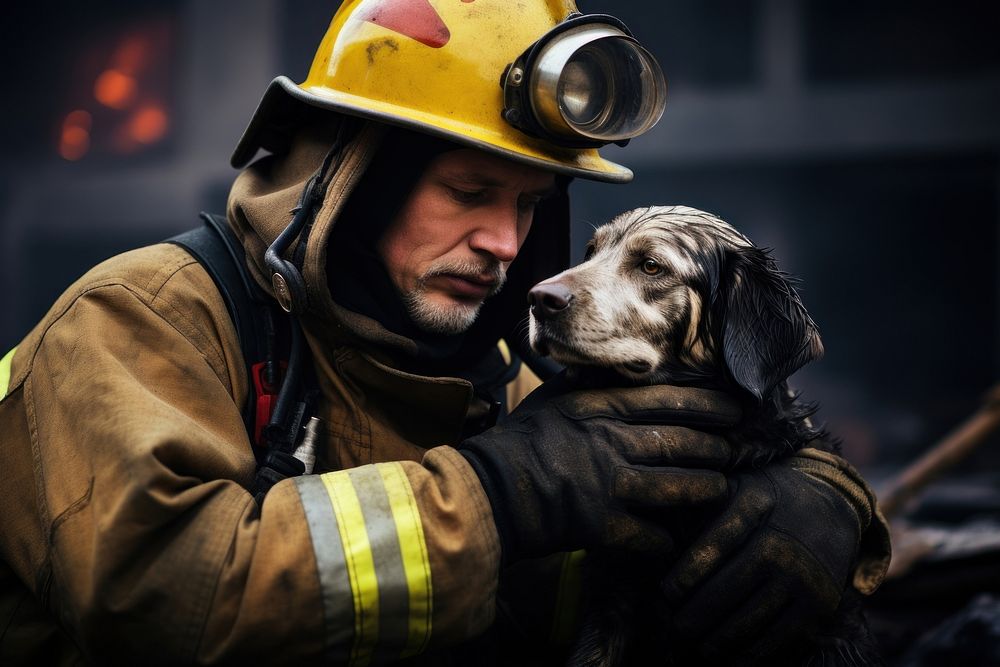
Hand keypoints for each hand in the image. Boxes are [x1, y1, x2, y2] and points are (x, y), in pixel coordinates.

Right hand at [458, 373, 740, 563]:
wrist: (492, 490)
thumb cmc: (521, 439)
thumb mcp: (553, 396)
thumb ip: (586, 379)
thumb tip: (608, 361)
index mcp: (602, 408)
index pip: (670, 401)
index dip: (708, 405)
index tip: (733, 407)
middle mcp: (614, 443)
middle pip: (684, 443)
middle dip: (716, 447)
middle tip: (732, 449)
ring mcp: (612, 486)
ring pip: (680, 487)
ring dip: (706, 488)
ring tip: (719, 487)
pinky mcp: (606, 526)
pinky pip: (653, 534)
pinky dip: (668, 536)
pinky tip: (678, 533)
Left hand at [660, 450, 879, 662]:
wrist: (834, 502)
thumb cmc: (768, 497)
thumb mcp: (738, 486)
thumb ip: (703, 505)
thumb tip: (658, 533)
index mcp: (755, 509)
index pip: (711, 548)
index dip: (684, 577)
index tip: (666, 595)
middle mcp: (780, 545)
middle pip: (724, 592)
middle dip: (691, 618)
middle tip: (673, 630)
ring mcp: (802, 578)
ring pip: (746, 622)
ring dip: (715, 641)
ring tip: (696, 646)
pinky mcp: (819, 605)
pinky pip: (777, 639)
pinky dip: (750, 654)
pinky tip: (730, 657)